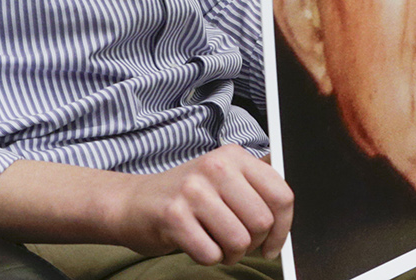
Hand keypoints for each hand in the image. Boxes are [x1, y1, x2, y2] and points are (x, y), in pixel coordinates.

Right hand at [108, 146, 292, 264]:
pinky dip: (209, 258)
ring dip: (231, 254)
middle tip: (238, 244)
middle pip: (262, 221)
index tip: (273, 245)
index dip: (283, 228)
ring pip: (238, 240)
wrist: (132, 202)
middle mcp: (215, 168)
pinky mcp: (173, 217)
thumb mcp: (224, 180)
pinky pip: (211, 254)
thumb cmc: (186, 197)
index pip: (281, 195)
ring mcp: (193, 191)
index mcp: (235, 157)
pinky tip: (198, 245)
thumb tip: (284, 225)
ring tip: (218, 246)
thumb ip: (255, 193)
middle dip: (254, 243)